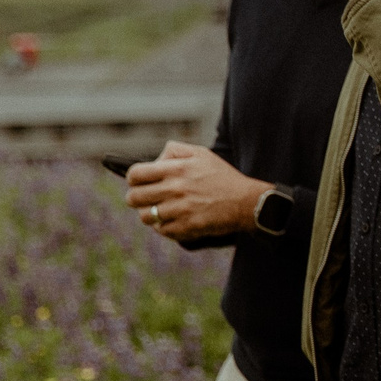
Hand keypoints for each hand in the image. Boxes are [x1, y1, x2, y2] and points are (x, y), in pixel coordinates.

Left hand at [125, 141, 264, 239]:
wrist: (247, 202)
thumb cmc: (223, 177)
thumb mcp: (202, 154)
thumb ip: (175, 150)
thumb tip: (155, 160)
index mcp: (176, 169)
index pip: (136, 174)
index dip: (133, 179)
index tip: (140, 183)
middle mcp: (176, 188)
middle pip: (134, 197)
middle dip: (137, 198)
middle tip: (147, 199)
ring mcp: (181, 209)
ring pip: (145, 216)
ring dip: (150, 214)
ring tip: (162, 211)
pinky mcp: (187, 227)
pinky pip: (162, 230)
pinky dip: (165, 227)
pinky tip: (175, 220)